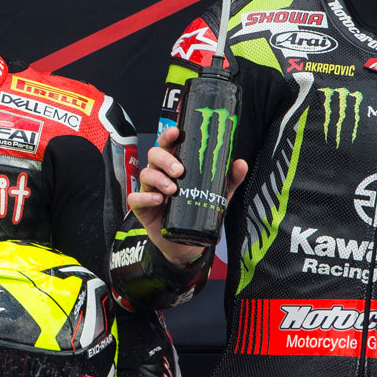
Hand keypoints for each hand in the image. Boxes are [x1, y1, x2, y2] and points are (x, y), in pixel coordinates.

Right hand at [124, 126, 247, 267]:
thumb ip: (229, 179)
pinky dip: (145, 197)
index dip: (168, 136)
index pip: (168, 145)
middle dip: (165, 159)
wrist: (187, 243)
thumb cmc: (197, 212)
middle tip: (179, 171)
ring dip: (158, 178)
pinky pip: (135, 198)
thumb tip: (240, 163)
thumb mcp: (217, 195)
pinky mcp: (142, 208)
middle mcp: (159, 174)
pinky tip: (158, 200)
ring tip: (173, 189)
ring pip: (146, 174)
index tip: (176, 132)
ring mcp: (149, 190)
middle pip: (154, 155)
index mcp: (174, 166)